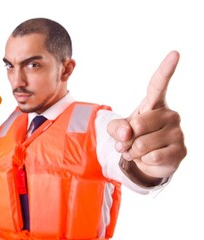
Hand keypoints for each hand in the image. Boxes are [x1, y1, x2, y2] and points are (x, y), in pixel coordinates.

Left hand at [107, 51, 185, 180]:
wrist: (147, 160)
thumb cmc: (134, 137)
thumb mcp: (118, 129)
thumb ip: (115, 127)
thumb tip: (127, 134)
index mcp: (154, 103)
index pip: (159, 84)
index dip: (166, 69)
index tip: (175, 53)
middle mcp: (170, 114)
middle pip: (138, 124)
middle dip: (126, 138)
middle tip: (129, 141)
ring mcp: (178, 131)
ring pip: (142, 144)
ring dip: (133, 151)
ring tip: (138, 150)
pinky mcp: (181, 150)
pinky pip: (151, 157)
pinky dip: (143, 160)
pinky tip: (148, 158)